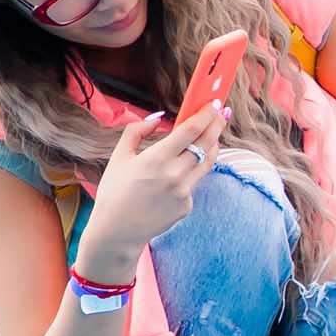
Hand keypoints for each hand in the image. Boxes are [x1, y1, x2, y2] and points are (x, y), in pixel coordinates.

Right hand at [73, 107, 224, 280]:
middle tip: (221, 113)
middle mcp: (174, 175)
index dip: (205, 115)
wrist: (117, 231)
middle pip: (207, 143)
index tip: (212, 104)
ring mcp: (184, 192)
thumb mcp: (119, 157)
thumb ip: (137, 131)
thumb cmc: (115, 191)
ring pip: (207, 162)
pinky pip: (194, 182)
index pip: (191, 131)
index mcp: (156, 159)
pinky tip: (178, 172)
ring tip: (210, 134)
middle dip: (216, 125)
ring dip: (211, 145)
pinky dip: (191, 171)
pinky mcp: (187, 206)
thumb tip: (158, 118)